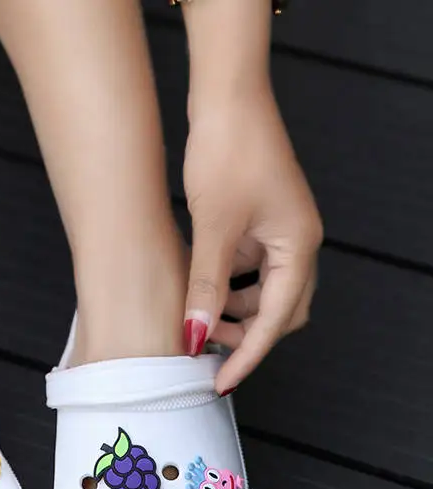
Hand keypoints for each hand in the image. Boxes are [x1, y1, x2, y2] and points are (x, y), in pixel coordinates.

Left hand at [182, 87, 321, 393]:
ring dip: (233, 315)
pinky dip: (226, 291)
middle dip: (245, 337)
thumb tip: (196, 336)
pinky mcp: (259, 227)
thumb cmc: (228, 153)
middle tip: (205, 353)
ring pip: (261, 295)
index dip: (249, 355)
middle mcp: (296, 244)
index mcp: (298, 246)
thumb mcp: (214, 228)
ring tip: (196, 325)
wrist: (225, 101)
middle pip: (278, 312)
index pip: (277, 319)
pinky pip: (247, 274)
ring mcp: (278, 236)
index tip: (222, 382)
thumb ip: (206, 286)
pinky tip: (199, 296)